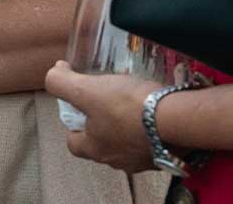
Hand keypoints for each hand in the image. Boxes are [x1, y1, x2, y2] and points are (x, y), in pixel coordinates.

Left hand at [45, 62, 160, 172]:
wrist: (178, 119)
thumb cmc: (127, 107)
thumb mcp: (86, 89)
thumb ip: (61, 82)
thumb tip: (54, 72)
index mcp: (95, 149)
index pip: (74, 143)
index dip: (72, 125)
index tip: (78, 107)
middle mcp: (117, 160)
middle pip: (101, 143)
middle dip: (101, 124)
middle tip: (106, 101)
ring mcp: (143, 159)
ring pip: (127, 143)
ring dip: (127, 126)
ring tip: (133, 102)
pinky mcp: (166, 153)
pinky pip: (152, 140)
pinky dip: (150, 127)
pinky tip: (154, 109)